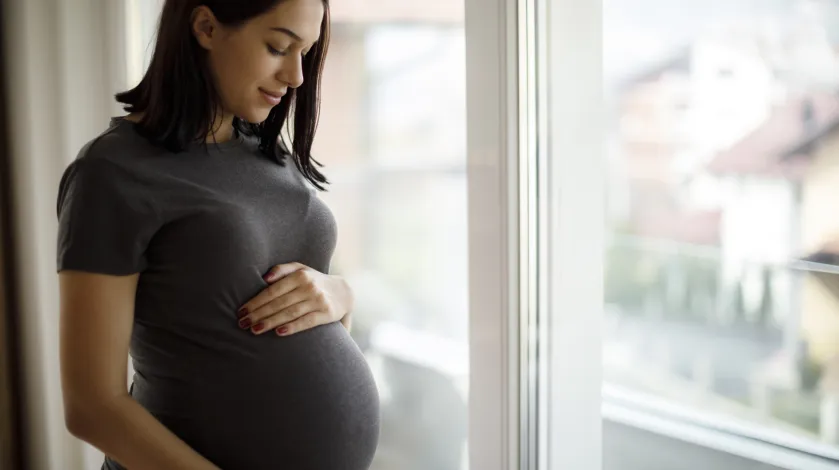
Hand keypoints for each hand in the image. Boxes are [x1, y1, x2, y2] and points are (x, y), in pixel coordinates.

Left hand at [236, 262, 353, 335]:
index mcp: (300, 275)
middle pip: (278, 303)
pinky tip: (279, 333)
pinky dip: (292, 327)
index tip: (241, 312)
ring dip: (270, 322)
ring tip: (254, 330)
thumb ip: (282, 270)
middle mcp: (309, 286)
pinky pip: (307, 321)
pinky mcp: (327, 313)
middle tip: (242, 324)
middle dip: (258, 314)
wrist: (344, 292)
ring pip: (290, 313)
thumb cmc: (315, 281)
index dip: (255, 301)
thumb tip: (264, 278)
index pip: (273, 290)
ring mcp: (318, 300)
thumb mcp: (301, 269)